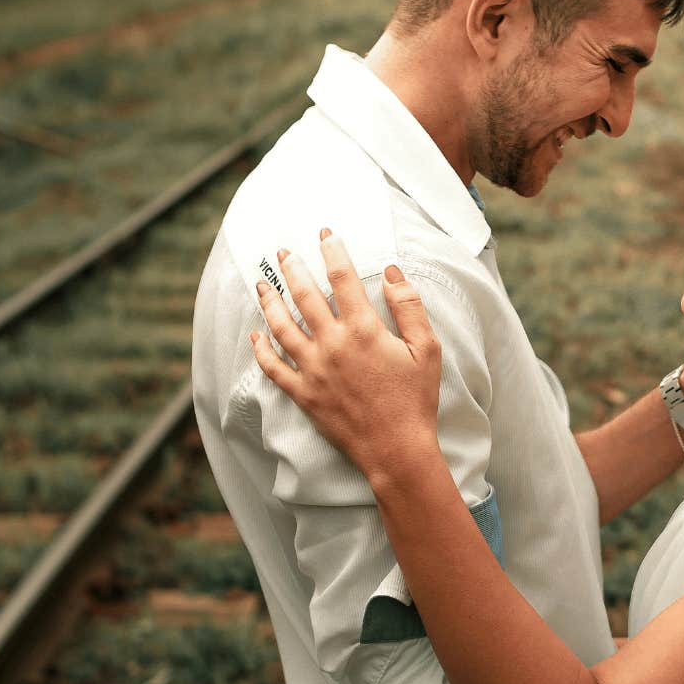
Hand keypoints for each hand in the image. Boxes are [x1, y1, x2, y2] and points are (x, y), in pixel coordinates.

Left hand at [249, 232, 440, 470]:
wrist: (396, 450)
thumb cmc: (415, 400)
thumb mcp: (427, 349)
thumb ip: (409, 306)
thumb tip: (391, 271)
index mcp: (364, 330)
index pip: (342, 277)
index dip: (332, 250)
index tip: (325, 233)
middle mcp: (332, 345)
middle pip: (304, 295)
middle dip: (292, 268)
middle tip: (283, 252)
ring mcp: (313, 369)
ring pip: (281, 326)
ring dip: (269, 301)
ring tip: (261, 283)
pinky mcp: (303, 393)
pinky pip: (273, 367)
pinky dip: (261, 348)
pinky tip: (255, 334)